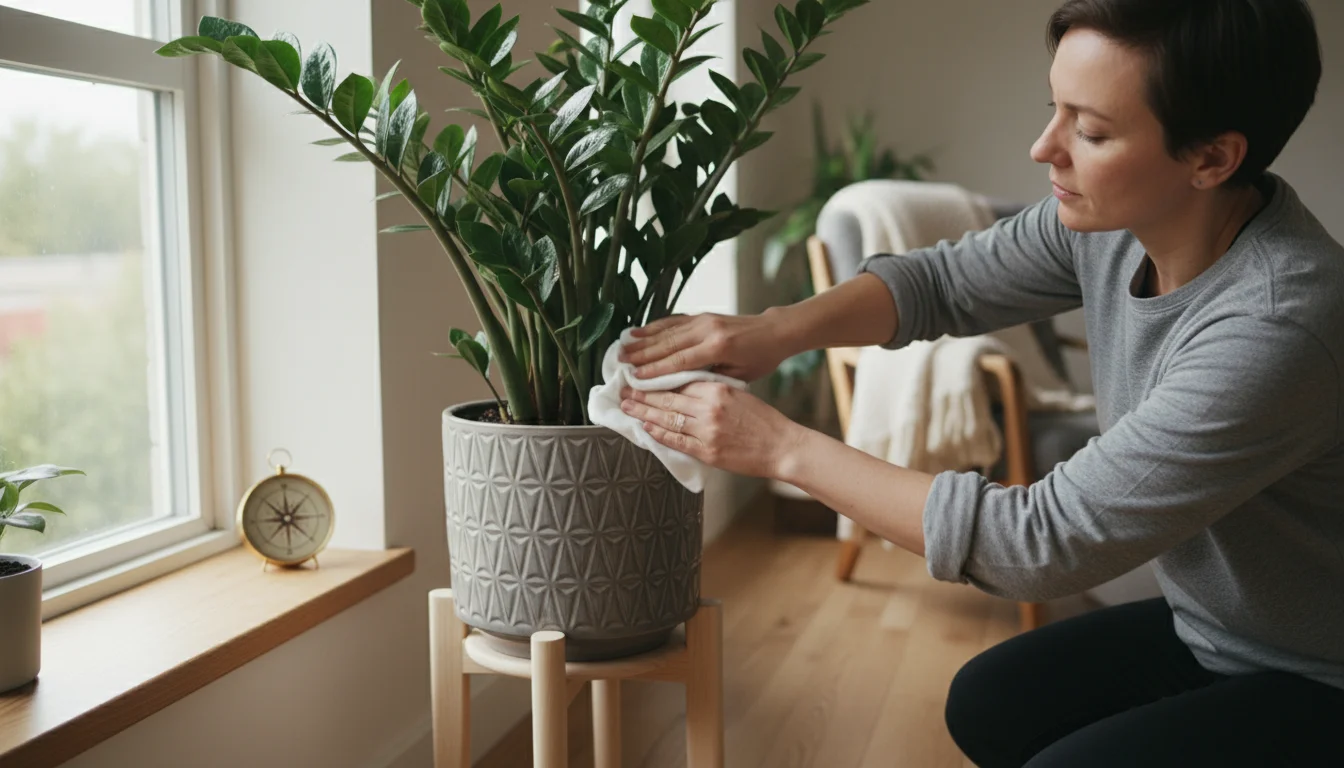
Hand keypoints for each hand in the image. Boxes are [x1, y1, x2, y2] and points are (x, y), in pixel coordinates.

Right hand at [618, 311, 793, 381]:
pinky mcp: (702, 315)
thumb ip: (711, 377)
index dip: (656, 369)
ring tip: (622, 347)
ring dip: (643, 339)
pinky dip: (655, 326)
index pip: (680, 361)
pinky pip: (674, 321)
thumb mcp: (740, 375)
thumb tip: (681, 384)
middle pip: (668, 343)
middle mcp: (708, 330)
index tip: (636, 377)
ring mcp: (704, 319)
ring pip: (667, 330)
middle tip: (620, 362)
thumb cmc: (760, 359)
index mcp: (718, 347)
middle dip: (642, 353)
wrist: (774, 331)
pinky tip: (639, 331)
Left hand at [619, 381, 803, 479]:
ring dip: (644, 412)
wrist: (781, 447)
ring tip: (627, 406)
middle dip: (643, 394)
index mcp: (718, 390)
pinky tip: (646, 427)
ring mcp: (707, 431)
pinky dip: (660, 434)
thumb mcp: (739, 394)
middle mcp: (710, 409)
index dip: (658, 380)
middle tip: (624, 389)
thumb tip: (686, 388)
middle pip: (668, 399)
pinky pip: (677, 441)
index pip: (679, 383)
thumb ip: (713, 390)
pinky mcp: (708, 452)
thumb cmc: (764, 421)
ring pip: (668, 419)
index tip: (642, 377)